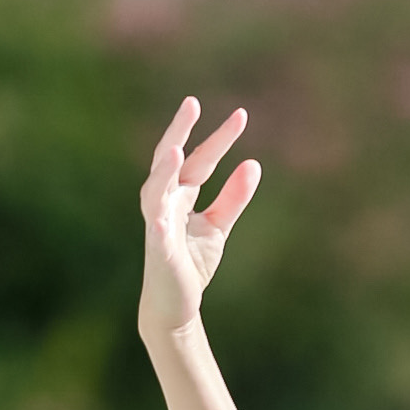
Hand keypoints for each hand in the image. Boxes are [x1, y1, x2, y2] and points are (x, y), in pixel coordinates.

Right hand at [139, 98, 262, 338]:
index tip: (241, 116)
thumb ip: (233, 198)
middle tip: (191, 103)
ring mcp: (157, 225)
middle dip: (178, 132)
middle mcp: (164, 203)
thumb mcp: (217, 227)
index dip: (219, 139)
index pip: (201, 159)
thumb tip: (253, 163)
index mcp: (180, 194)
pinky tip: (162, 218)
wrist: (175, 306)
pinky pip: (156, 235)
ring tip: (176, 151)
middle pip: (169, 161)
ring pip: (155, 191)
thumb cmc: (191, 264)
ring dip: (163, 172)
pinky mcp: (158, 253)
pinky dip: (159, 223)